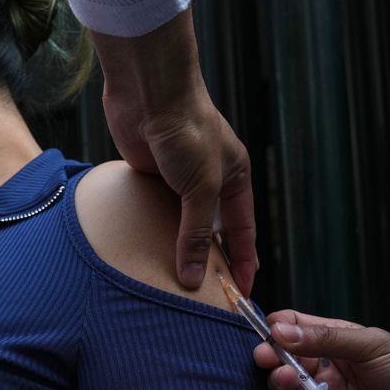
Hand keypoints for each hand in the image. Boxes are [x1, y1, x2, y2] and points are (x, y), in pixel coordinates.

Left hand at [90, 8, 257, 294]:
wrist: (148, 93)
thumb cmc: (186, 129)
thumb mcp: (200, 187)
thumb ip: (195, 233)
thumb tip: (192, 276)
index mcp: (235, 177)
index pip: (243, 231)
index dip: (244, 262)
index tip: (241, 293)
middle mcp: (210, 179)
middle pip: (211, 230)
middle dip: (208, 260)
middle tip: (204, 295)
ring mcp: (178, 179)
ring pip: (180, 223)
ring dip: (177, 248)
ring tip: (174, 283)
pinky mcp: (151, 176)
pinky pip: (154, 213)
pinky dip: (152, 231)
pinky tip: (146, 252)